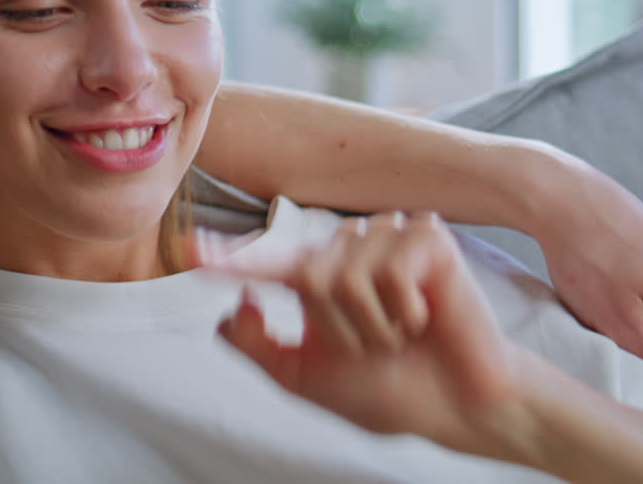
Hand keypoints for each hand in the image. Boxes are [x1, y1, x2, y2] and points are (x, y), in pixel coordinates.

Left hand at [199, 211, 525, 456]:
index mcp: (317, 278)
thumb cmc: (389, 390)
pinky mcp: (426, 236)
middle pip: (307, 276)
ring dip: (375, 325)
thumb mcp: (306, 376)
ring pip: (345, 274)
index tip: (186, 249)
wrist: (456, 406)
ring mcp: (387, 237)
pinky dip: (405, 310)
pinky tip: (427, 316)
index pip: (264, 265)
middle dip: (340, 331)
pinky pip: (390, 270)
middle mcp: (348, 249)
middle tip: (378, 347)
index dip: (225, 259)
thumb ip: (258, 345)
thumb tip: (230, 306)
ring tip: (404, 332)